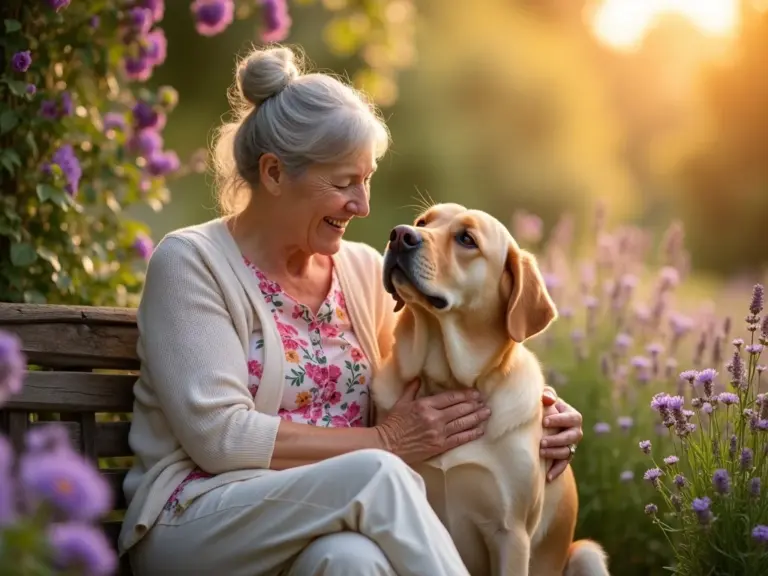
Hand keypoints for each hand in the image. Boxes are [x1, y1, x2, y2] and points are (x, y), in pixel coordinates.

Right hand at [376, 379, 490, 463]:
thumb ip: (412, 390)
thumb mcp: (400, 403)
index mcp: (425, 405)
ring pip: (463, 422)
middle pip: (460, 409)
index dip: (465, 395)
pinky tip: (480, 430)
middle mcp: (434, 417)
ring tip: (487, 412)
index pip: (450, 398)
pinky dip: (471, 433)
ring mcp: (438, 433)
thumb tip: (418, 379)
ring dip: (477, 417)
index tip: (475, 393)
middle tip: (485, 402)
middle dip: (474, 405)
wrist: (387, 446)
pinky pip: (459, 439)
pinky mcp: (440, 446)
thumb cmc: (392, 424)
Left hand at [539, 387, 582, 481]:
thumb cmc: (543, 406)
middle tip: (542, 441)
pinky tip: (547, 476)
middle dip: (557, 439)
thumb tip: (548, 399)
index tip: (544, 422)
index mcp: (572, 416)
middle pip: (572, 437)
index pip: (572, 418)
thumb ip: (547, 394)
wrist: (541, 424)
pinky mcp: (565, 457)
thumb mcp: (545, 398)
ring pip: (567, 451)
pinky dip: (556, 470)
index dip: (559, 420)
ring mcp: (571, 445)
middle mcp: (575, 431)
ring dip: (555, 453)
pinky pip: (563, 465)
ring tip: (541, 453)